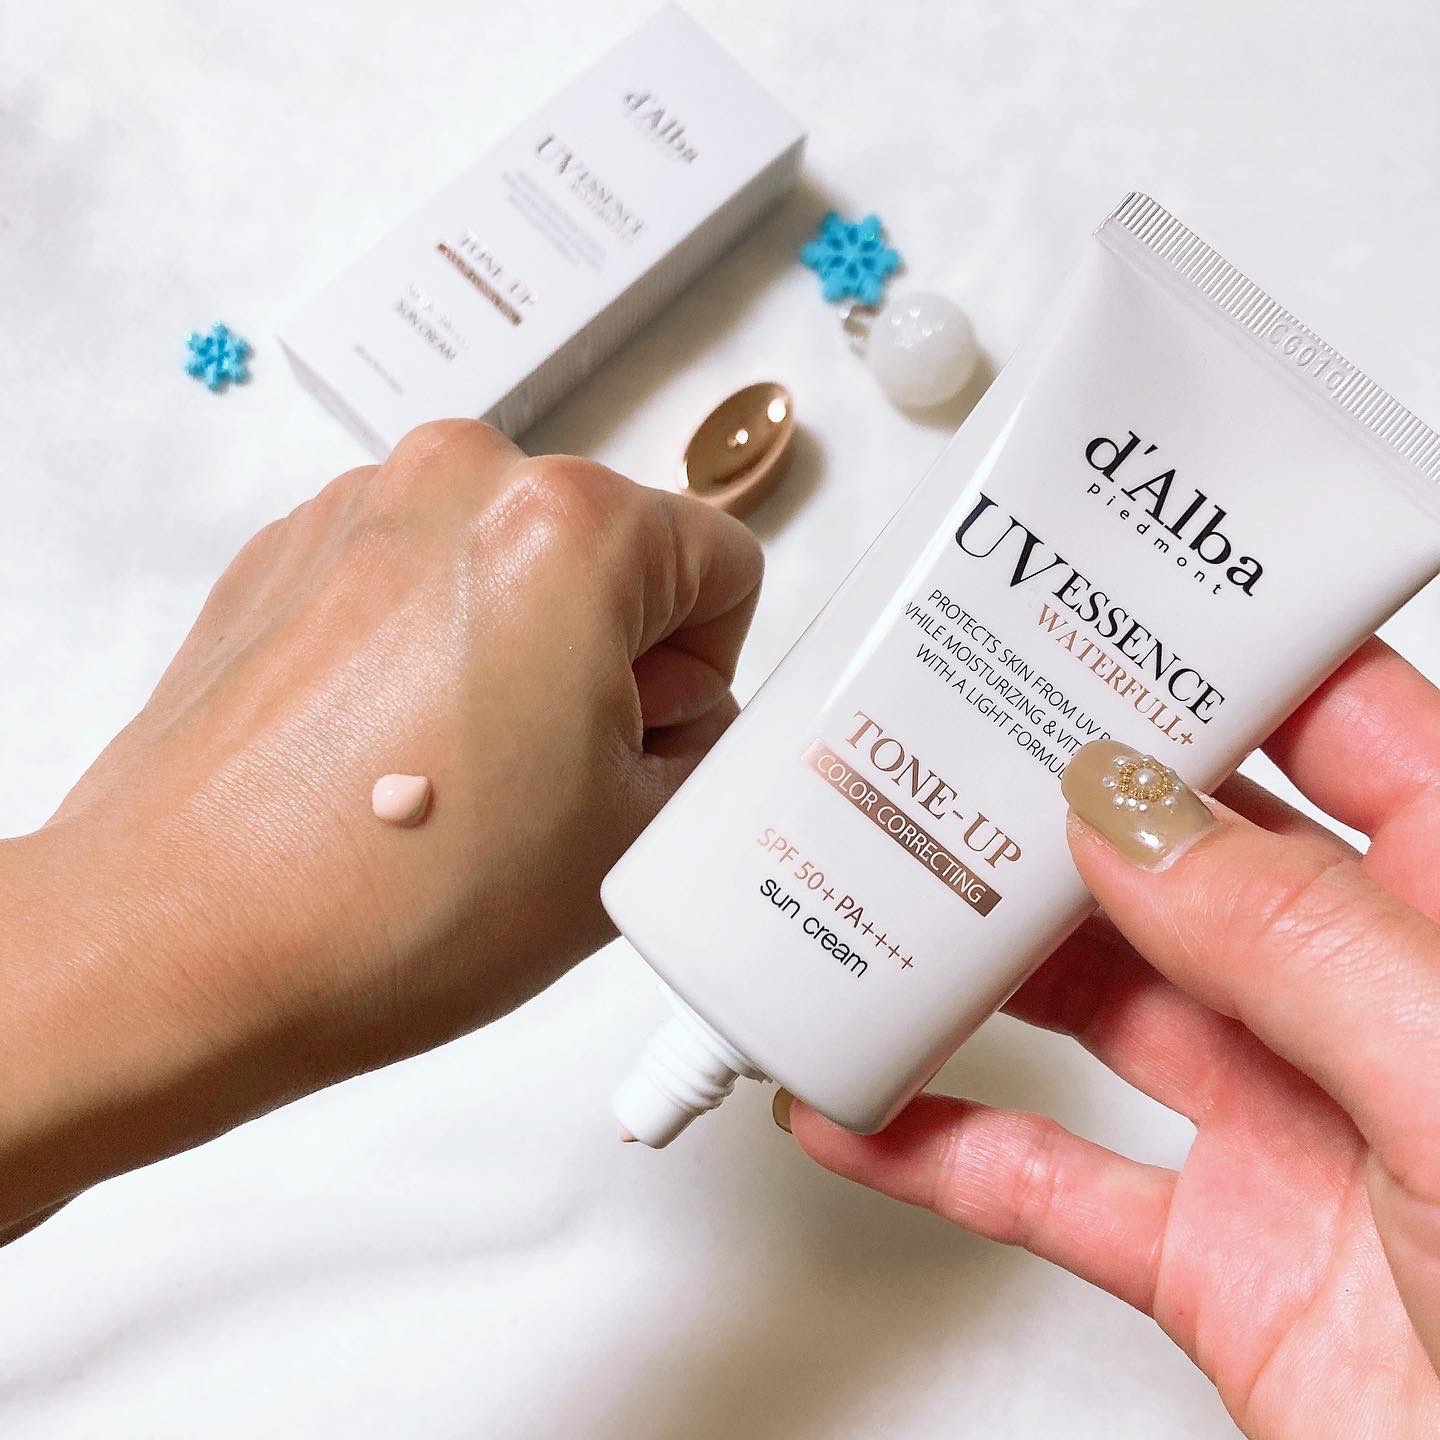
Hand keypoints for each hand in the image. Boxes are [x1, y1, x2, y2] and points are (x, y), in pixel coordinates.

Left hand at [2, 420, 761, 1225]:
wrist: (183, 943)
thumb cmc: (395, 900)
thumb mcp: (636, 844)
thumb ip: (711, 756)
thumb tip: (686, 719)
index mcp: (569, 527)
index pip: (724, 566)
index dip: (709, 673)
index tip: (652, 742)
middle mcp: (460, 482)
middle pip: (615, 554)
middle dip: (614, 657)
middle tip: (560, 777)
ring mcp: (358, 509)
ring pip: (513, 566)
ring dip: (521, 651)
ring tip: (465, 776)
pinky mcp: (287, 554)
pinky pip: (417, 580)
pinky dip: (432, 649)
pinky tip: (397, 756)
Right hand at [786, 638, 1439, 1437]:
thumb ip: (1298, 935)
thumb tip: (1129, 813)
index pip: (1337, 729)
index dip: (1217, 663)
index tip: (1094, 616)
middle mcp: (1367, 1006)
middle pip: (1178, 860)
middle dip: (1056, 805)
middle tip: (940, 747)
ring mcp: (1284, 1124)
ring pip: (1095, 1005)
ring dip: (978, 963)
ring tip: (875, 901)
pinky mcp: (1213, 1251)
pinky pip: (1047, 1180)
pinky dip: (940, 1146)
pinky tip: (858, 1107)